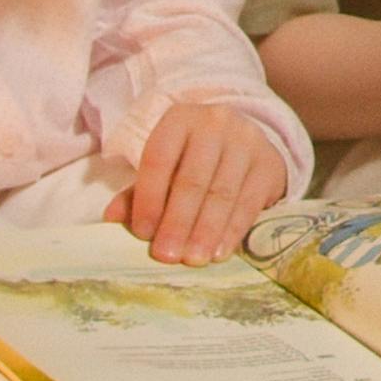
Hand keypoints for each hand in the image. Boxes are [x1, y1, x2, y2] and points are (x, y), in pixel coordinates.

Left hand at [113, 96, 291, 265]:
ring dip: (205, 231)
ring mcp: (246, 141)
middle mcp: (215, 123)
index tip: (142, 233)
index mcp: (179, 120)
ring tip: (192, 260)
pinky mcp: (268, 163)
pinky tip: (219, 253)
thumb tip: (112, 218)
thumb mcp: (165, 166)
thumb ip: (138, 193)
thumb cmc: (193, 160)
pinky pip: (248, 202)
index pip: (159, 159)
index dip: (149, 198)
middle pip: (192, 179)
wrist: (244, 142)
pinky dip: (232, 231)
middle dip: (177, 222)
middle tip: (165, 256)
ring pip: (221, 193)